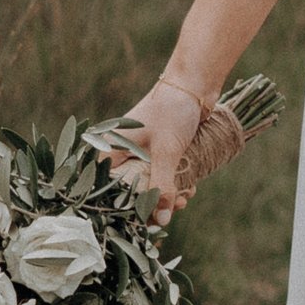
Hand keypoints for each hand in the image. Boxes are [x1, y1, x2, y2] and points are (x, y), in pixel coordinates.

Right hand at [98, 71, 205, 226]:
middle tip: (175, 208)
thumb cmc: (173, 111)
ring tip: (185, 198)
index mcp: (110, 150)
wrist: (194, 82)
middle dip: (153, 203)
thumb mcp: (166, 151)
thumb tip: (162, 220)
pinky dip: (174, 184)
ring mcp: (138, 151)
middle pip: (130, 191)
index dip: (128, 209)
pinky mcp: (157, 151)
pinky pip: (160, 175)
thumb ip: (163, 186)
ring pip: (148, 185)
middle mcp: (120, 152)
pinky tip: (190, 188)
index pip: (110, 190)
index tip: (149, 222)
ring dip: (167, 195)